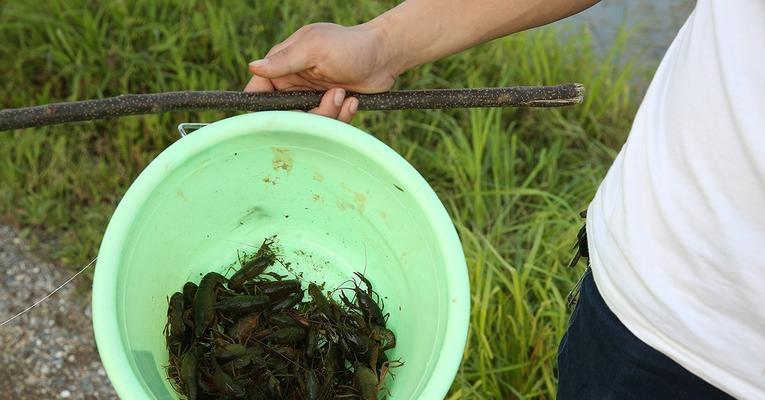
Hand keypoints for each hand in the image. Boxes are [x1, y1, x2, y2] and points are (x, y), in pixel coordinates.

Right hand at [244, 22, 397, 121]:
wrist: (384, 56)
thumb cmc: (350, 45)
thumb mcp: (315, 48)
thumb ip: (285, 60)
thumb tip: (253, 67)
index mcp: (282, 65)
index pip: (258, 91)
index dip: (262, 108)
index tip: (277, 119)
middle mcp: (293, 84)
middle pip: (286, 115)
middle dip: (309, 114)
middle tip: (333, 98)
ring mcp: (311, 98)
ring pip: (308, 123)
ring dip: (330, 114)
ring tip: (344, 94)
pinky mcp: (329, 109)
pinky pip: (328, 125)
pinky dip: (342, 116)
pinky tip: (352, 100)